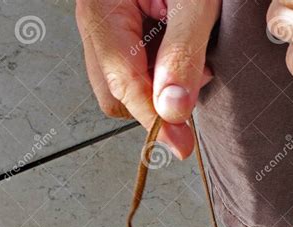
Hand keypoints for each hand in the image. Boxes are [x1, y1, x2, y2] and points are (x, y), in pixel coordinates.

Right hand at [76, 0, 220, 157]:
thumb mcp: (193, 1)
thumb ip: (182, 51)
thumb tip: (173, 111)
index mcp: (102, 10)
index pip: (122, 83)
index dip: (154, 120)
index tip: (181, 145)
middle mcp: (96, 22)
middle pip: (116, 95)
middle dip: (156, 103)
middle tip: (196, 81)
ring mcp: (106, 29)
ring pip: (126, 88)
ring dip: (162, 90)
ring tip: (195, 58)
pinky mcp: (123, 32)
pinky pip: (136, 71)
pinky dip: (163, 75)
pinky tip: (184, 53)